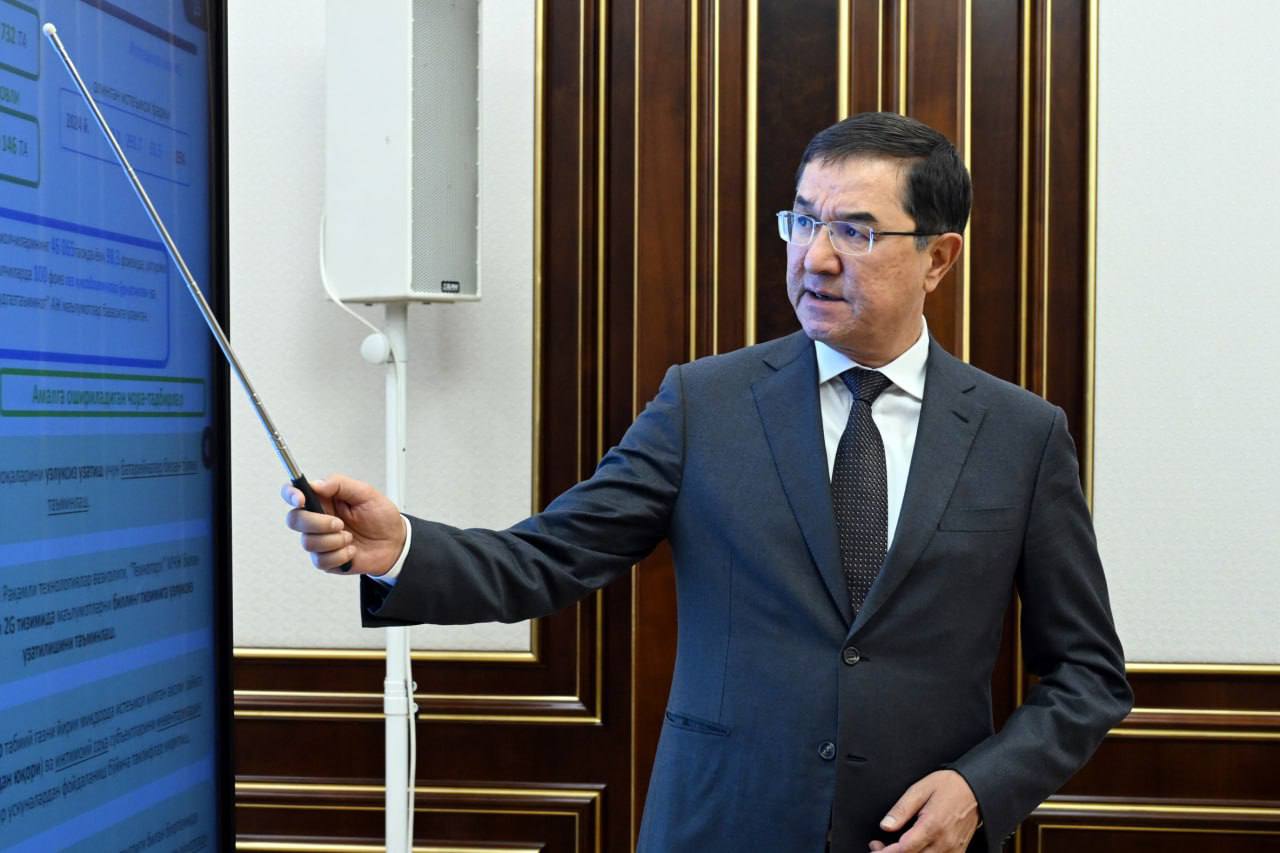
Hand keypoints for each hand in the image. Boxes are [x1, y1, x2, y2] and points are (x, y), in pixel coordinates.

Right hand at [282, 474, 405, 575]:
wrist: (394, 543)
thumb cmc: (380, 516)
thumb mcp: (366, 493)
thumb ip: (340, 484)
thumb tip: (317, 484)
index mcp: (323, 499)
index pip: (293, 493)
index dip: (290, 494)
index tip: (300, 499)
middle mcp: (317, 519)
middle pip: (294, 520)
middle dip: (316, 523)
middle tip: (339, 523)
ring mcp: (319, 540)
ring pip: (308, 542)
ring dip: (333, 540)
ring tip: (350, 537)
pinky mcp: (325, 560)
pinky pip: (321, 560)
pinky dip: (341, 555)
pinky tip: (352, 550)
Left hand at [868, 770, 979, 851]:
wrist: (976, 789)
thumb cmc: (949, 786)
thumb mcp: (920, 789)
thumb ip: (902, 809)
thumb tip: (886, 825)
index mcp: (932, 825)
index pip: (904, 849)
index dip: (885, 852)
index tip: (875, 846)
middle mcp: (944, 842)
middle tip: (879, 845)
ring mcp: (952, 850)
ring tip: (893, 848)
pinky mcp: (958, 852)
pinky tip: (914, 849)